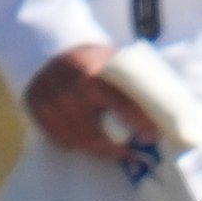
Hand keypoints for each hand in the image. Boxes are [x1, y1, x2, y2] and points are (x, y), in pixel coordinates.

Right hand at [26, 44, 157, 155]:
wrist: (51, 48)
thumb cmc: (92, 59)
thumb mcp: (112, 61)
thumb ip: (129, 82)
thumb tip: (165, 108)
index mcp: (94, 73)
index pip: (121, 104)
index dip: (138, 123)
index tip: (151, 137)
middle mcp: (70, 88)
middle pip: (95, 132)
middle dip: (116, 147)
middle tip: (132, 152)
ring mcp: (50, 101)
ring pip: (77, 139)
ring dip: (98, 149)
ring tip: (114, 150)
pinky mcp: (36, 110)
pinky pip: (59, 139)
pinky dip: (75, 144)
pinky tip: (87, 141)